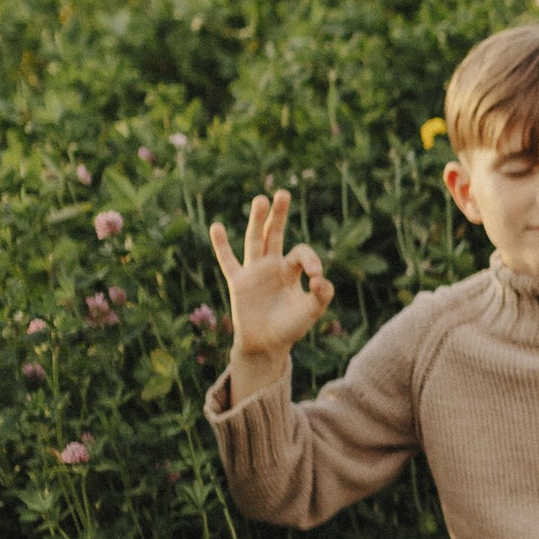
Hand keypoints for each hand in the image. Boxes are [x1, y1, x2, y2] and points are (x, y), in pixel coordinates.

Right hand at [208, 192, 332, 402]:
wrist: (267, 345)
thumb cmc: (291, 327)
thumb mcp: (311, 311)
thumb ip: (322, 295)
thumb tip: (320, 278)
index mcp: (291, 270)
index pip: (301, 253)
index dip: (310, 260)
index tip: (316, 276)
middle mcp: (272, 265)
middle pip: (275, 234)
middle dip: (279, 215)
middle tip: (284, 193)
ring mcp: (254, 271)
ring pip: (255, 240)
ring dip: (257, 221)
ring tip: (261, 199)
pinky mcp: (238, 282)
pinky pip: (228, 261)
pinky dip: (221, 245)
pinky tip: (217, 227)